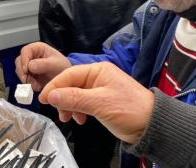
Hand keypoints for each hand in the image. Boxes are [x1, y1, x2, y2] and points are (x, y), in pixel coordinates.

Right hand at [14, 42, 71, 91]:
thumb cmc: (62, 67)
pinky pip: (23, 79)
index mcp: (38, 48)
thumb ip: (44, 64)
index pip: (25, 51)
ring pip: (19, 71)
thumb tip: (30, 66)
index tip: (26, 70)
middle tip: (30, 82)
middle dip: (23, 73)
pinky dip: (28, 84)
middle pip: (19, 61)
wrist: (66, 78)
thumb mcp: (55, 64)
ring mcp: (29, 66)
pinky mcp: (29, 75)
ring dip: (26, 80)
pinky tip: (37, 87)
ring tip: (36, 86)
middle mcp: (31, 56)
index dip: (24, 59)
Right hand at [39, 62, 154, 143]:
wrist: (152, 126)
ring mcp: (99, 90)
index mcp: (98, 70)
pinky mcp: (102, 102)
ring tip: (68, 118)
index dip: (54, 86)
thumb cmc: (129, 109)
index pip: (69, 74)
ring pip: (75, 95)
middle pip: (70, 85)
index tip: (42, 98)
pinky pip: (83, 103)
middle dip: (62, 98)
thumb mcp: (99, 103)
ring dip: (69, 106)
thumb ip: (74, 98)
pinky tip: (80, 120)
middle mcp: (97, 77)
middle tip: (58, 113)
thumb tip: (50, 95)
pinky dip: (78, 111)